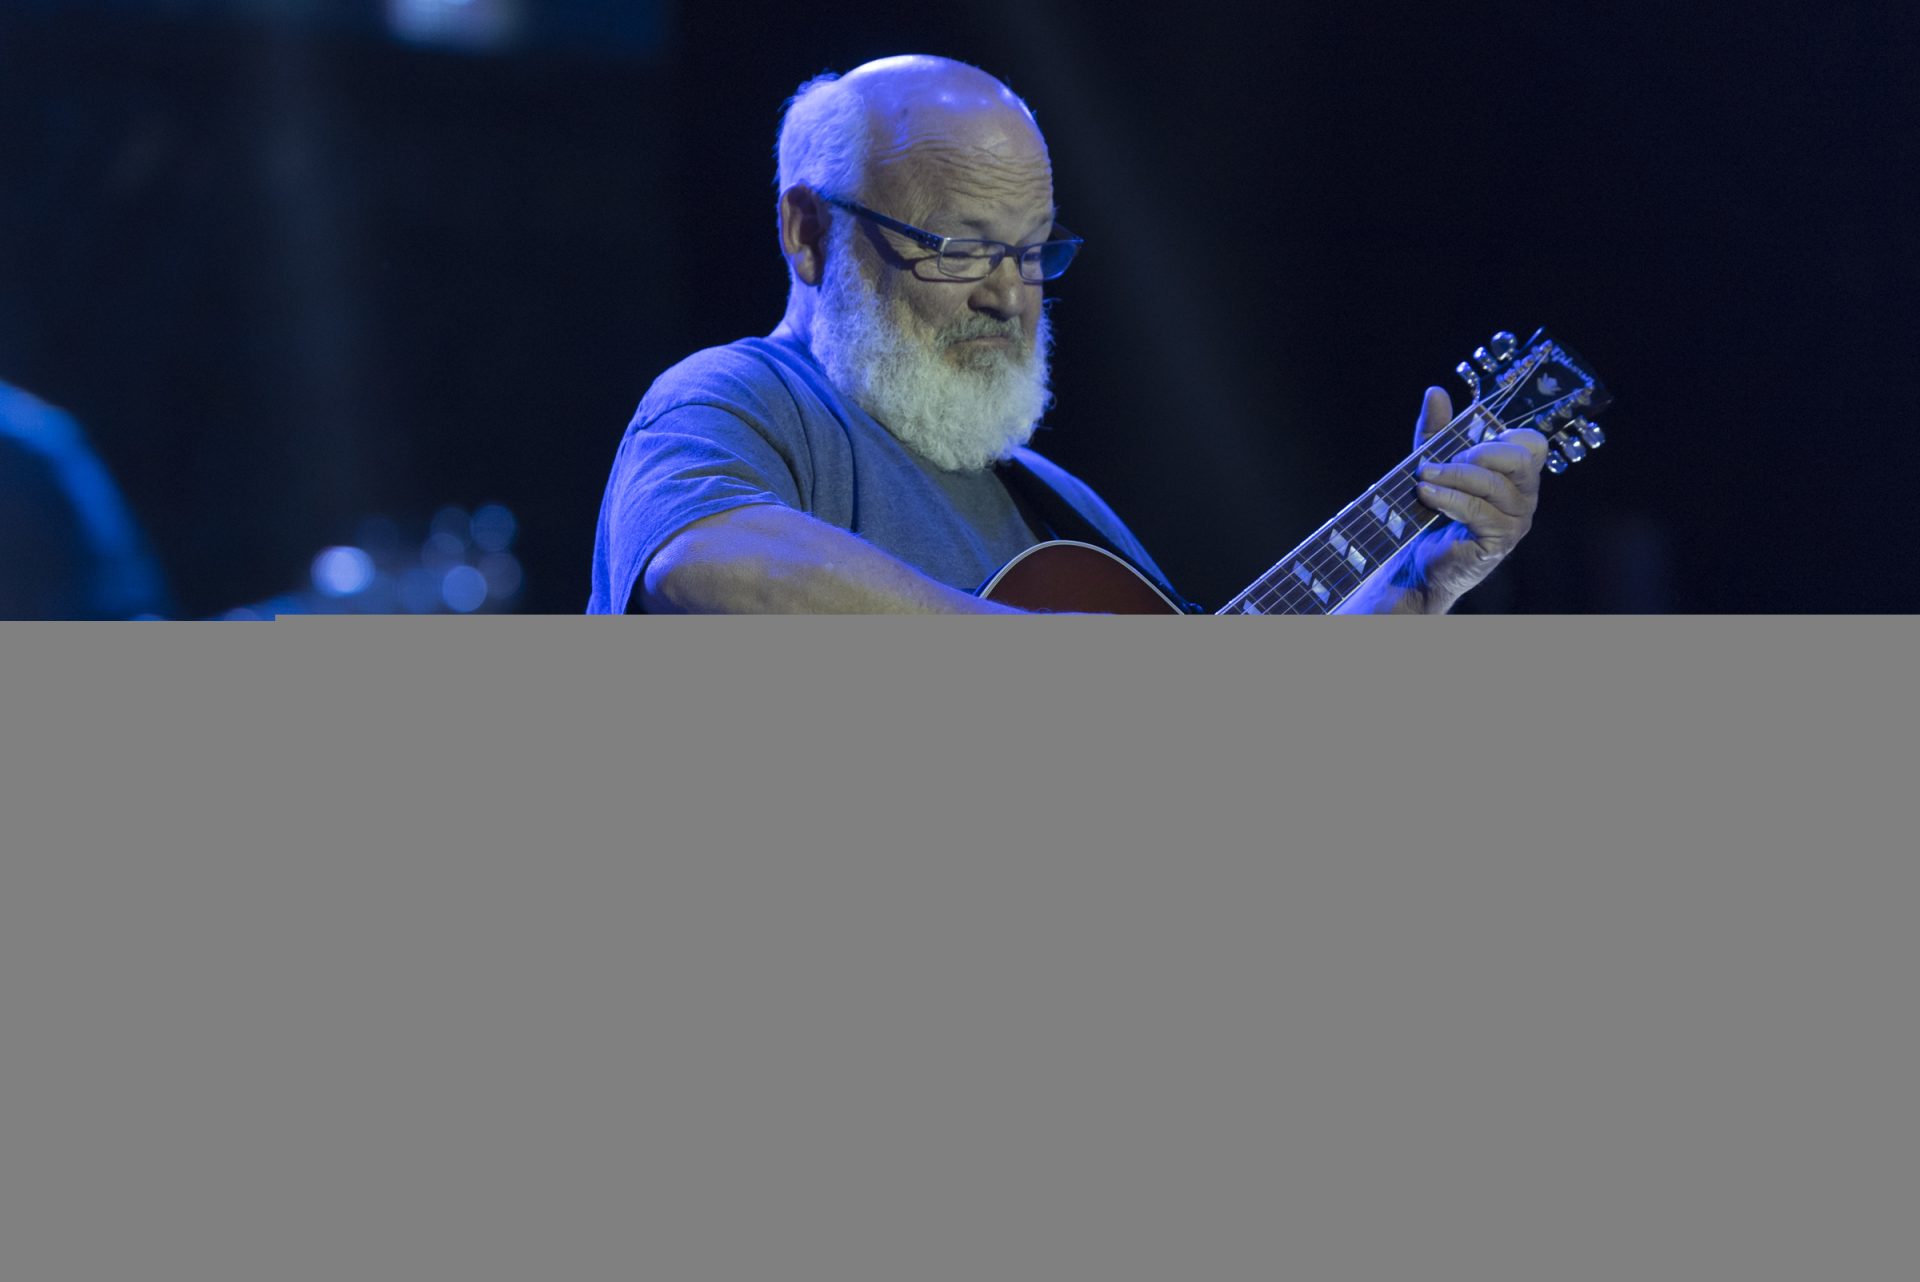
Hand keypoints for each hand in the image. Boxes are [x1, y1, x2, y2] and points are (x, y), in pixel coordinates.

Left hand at [1405, 386, 1547, 607]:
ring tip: (1423, 477)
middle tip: (1441, 460)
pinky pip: (1478, 510)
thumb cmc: (1431, 512)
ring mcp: (1516, 520)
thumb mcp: (1433, 463)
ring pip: (1494, 484)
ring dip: (1454, 476)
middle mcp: (1525, 495)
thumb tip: (1436, 391)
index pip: (1532, 443)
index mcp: (1516, 474)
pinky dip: (1448, 498)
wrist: (1418, 563)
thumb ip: (1437, 430)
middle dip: (1479, 452)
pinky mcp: (1500, 541)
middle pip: (1521, 458)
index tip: (1464, 443)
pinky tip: (1426, 495)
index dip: (1501, 436)